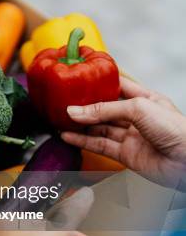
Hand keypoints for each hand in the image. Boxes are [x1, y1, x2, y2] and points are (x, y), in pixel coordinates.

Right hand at [61, 76, 185, 188]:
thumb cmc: (177, 130)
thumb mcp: (138, 108)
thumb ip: (105, 109)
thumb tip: (76, 112)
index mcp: (146, 99)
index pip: (119, 86)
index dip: (101, 83)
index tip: (80, 80)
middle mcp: (138, 117)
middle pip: (105, 109)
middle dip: (85, 106)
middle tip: (65, 103)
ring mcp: (131, 137)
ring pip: (100, 128)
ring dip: (81, 125)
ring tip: (62, 120)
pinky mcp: (126, 155)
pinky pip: (99, 145)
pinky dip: (82, 141)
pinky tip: (69, 137)